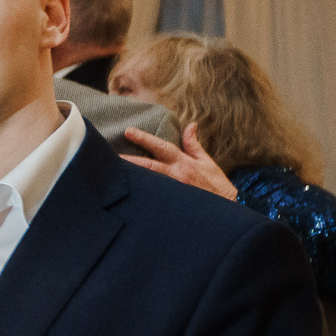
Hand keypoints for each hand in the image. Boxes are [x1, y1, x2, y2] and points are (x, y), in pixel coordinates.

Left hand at [120, 125, 237, 200]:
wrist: (225, 210)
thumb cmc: (215, 185)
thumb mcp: (206, 162)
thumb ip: (193, 145)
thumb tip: (190, 125)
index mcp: (183, 164)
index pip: (161, 147)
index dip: (144, 139)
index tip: (129, 132)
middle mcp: (174, 177)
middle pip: (148, 166)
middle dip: (129, 159)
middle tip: (110, 153)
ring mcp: (170, 192)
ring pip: (146, 183)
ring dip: (130, 178)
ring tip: (111, 173)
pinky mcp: (166, 205)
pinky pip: (150, 199)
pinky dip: (137, 196)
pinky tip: (121, 196)